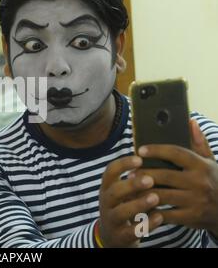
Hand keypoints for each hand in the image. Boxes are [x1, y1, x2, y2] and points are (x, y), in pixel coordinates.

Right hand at [98, 156, 163, 246]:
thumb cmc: (123, 206)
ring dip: (139, 204)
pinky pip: (132, 231)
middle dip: (131, 185)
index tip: (139, 159)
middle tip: (150, 179)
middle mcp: (106, 202)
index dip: (123, 164)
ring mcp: (112, 220)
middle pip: (114, 191)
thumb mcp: (121, 191)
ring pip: (121, 212)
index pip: (110, 171)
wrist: (112, 237)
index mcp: (107, 187)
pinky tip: (159, 217)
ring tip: (156, 197)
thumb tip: (153, 155)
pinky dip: (146, 224)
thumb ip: (132, 178)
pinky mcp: (120, 236)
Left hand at [135, 120, 217, 236]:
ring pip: (163, 195)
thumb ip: (199, 143)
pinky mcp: (192, 217)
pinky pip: (167, 214)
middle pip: (164, 175)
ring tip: (131, 190)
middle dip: (144, 174)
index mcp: (201, 165)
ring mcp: (196, 201)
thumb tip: (190, 121)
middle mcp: (199, 182)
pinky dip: (152, 212)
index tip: (140, 150)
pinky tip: (142, 207)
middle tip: (129, 173)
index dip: (156, 150)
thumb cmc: (215, 181)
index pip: (176, 153)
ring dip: (144, 193)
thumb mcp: (211, 162)